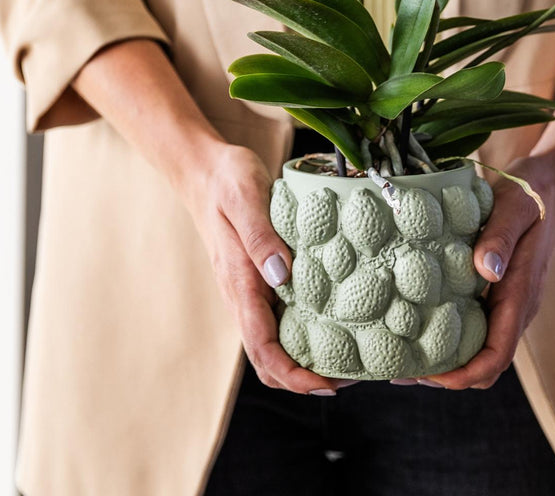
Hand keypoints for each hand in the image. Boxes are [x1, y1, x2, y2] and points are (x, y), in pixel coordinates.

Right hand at [183, 140, 343, 394]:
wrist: (204, 170)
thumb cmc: (226, 180)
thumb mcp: (246, 197)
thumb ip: (261, 236)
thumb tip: (281, 275)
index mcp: (240, 282)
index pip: (263, 349)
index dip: (294, 376)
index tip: (327, 385)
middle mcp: (243, 295)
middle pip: (269, 358)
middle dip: (306, 378)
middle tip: (350, 376)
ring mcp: (250, 290)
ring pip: (274, 342)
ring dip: (306, 358)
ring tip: (349, 353)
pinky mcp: (258, 279)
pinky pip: (279, 317)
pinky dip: (305, 331)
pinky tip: (334, 318)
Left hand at [423, 35, 554, 389]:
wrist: (553, 180)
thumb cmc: (533, 192)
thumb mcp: (514, 207)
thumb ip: (500, 238)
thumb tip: (485, 272)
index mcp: (520, 294)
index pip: (496, 357)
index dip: (462, 375)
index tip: (424, 374)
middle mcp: (515, 306)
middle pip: (482, 361)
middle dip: (443, 373)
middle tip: (396, 364)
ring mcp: (507, 299)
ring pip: (476, 344)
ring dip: (442, 354)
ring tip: (397, 344)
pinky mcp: (497, 287)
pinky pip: (472, 321)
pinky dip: (444, 328)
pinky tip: (413, 312)